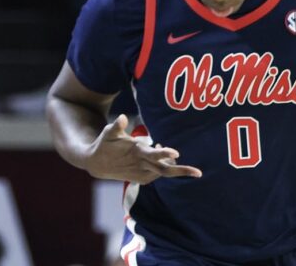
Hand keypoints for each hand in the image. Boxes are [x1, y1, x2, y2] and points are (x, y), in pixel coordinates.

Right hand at [83, 115, 202, 183]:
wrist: (96, 164)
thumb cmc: (104, 143)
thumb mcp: (108, 132)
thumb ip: (117, 126)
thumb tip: (124, 117)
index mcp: (136, 153)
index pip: (153, 155)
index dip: (164, 153)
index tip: (177, 152)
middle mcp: (142, 165)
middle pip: (165, 170)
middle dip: (182, 171)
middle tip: (199, 172)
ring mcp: (143, 174)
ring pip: (164, 172)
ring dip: (174, 164)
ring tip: (173, 153)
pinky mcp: (142, 178)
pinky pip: (159, 172)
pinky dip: (164, 163)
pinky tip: (162, 152)